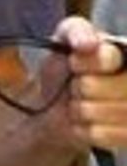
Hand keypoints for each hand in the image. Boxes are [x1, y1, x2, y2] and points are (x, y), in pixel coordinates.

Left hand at [53, 15, 126, 151]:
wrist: (58, 104)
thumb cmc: (69, 65)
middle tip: (79, 84)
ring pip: (100, 111)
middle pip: (101, 86)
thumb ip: (77, 31)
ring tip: (81, 102)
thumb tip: (89, 44)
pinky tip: (86, 121)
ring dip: (79, 108)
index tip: (74, 62)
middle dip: (80, 86)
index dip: (85, 62)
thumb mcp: (67, 36)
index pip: (107, 58)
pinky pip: (100, 135)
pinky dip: (83, 129)